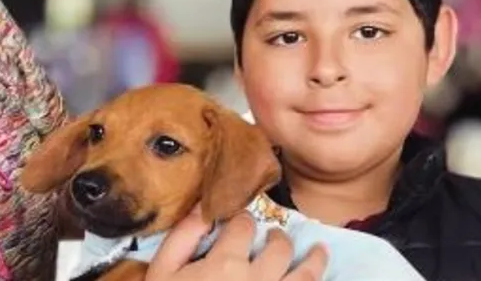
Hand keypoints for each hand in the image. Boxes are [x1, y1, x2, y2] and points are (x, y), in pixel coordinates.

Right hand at [146, 205, 327, 280]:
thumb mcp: (162, 272)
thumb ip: (182, 237)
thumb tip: (202, 207)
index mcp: (226, 263)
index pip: (244, 225)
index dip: (242, 220)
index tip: (240, 223)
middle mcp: (258, 279)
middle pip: (279, 247)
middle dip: (277, 237)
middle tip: (274, 237)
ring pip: (307, 275)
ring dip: (315, 259)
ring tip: (318, 251)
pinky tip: (318, 279)